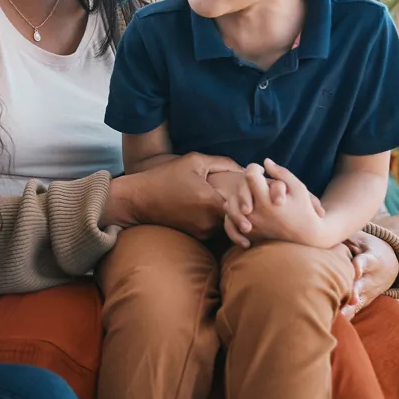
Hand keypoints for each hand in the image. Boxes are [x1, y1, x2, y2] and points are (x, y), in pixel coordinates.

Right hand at [121, 151, 244, 238]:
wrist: (139, 199)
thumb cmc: (166, 176)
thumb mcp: (193, 161)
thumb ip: (221, 162)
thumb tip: (244, 168)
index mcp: (210, 200)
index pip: (241, 208)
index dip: (251, 205)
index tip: (260, 208)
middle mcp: (208, 220)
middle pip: (235, 217)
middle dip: (243, 211)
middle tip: (252, 208)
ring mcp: (202, 230)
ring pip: (224, 223)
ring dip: (228, 215)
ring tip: (228, 204)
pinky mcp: (195, 236)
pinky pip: (213, 228)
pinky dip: (214, 220)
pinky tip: (208, 209)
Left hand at [226, 160, 328, 247]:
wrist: (307, 237)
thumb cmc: (304, 210)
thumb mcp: (298, 188)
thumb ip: (281, 173)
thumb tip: (265, 162)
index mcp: (268, 201)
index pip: (250, 176)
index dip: (255, 168)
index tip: (261, 170)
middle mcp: (256, 213)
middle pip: (238, 188)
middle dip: (246, 182)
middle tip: (256, 182)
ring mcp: (250, 225)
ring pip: (230, 204)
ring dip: (237, 196)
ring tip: (250, 195)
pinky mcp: (248, 234)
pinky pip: (230, 221)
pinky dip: (233, 212)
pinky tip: (244, 207)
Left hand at [341, 230, 398, 318]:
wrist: (388, 263)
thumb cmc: (365, 247)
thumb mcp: (361, 239)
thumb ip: (346, 238)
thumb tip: (328, 232)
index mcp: (371, 259)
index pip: (366, 262)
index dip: (361, 265)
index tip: (356, 269)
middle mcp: (371, 278)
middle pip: (362, 285)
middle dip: (356, 292)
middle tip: (350, 299)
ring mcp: (368, 291)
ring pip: (359, 301)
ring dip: (350, 309)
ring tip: (341, 317)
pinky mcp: (363, 301)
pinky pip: (355, 310)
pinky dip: (348, 316)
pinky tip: (337, 325)